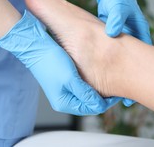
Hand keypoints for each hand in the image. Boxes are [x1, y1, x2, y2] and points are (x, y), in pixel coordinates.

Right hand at [0, 10, 117, 114]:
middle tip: (114, 83)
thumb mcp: (70, 79)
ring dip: (97, 86)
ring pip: (87, 92)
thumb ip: (85, 94)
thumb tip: (99, 106)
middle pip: (90, 102)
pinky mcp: (64, 78)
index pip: (93, 108)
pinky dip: (90, 79)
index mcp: (64, 103)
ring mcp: (64, 88)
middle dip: (103, 94)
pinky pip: (82, 83)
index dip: (107, 101)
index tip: (117, 91)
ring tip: (107, 77)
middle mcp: (64, 98)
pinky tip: (96, 71)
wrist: (36, 45)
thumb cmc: (50, 60)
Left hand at [94, 0, 151, 105]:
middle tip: (124, 100)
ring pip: (121, 60)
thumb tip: (112, 33)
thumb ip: (117, 18)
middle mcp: (132, 39)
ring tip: (113, 93)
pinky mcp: (113, 38)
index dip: (140, 76)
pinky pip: (111, 54)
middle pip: (134, 64)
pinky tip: (102, 76)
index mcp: (139, 32)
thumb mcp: (118, 6)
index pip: (144, 58)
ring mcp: (122, 39)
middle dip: (129, 81)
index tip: (135, 93)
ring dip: (117, 74)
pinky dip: (107, 65)